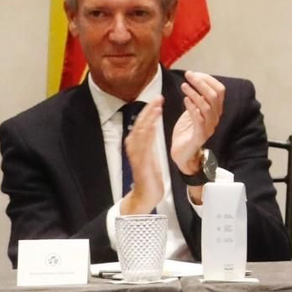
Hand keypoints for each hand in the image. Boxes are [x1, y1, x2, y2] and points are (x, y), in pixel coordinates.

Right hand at [117, 98, 164, 214]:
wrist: (146, 194)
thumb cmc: (149, 175)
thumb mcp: (150, 154)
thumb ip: (148, 142)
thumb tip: (150, 128)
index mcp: (137, 144)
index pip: (142, 123)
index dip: (149, 111)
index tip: (157, 99)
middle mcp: (133, 146)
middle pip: (140, 123)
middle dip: (149, 109)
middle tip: (158, 97)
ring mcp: (136, 153)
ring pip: (141, 130)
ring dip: (148, 117)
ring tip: (157, 105)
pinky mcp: (140, 160)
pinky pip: (144, 143)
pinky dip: (148, 131)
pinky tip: (154, 122)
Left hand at [170, 71, 224, 172]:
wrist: (182, 154)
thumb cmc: (186, 131)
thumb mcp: (192, 111)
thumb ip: (196, 99)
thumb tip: (194, 81)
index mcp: (215, 110)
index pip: (219, 91)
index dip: (208, 80)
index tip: (195, 73)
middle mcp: (215, 118)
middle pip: (215, 96)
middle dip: (201, 83)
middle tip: (189, 75)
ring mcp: (209, 127)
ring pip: (207, 106)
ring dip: (195, 93)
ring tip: (184, 86)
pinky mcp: (200, 136)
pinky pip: (199, 119)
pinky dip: (192, 107)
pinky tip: (185, 99)